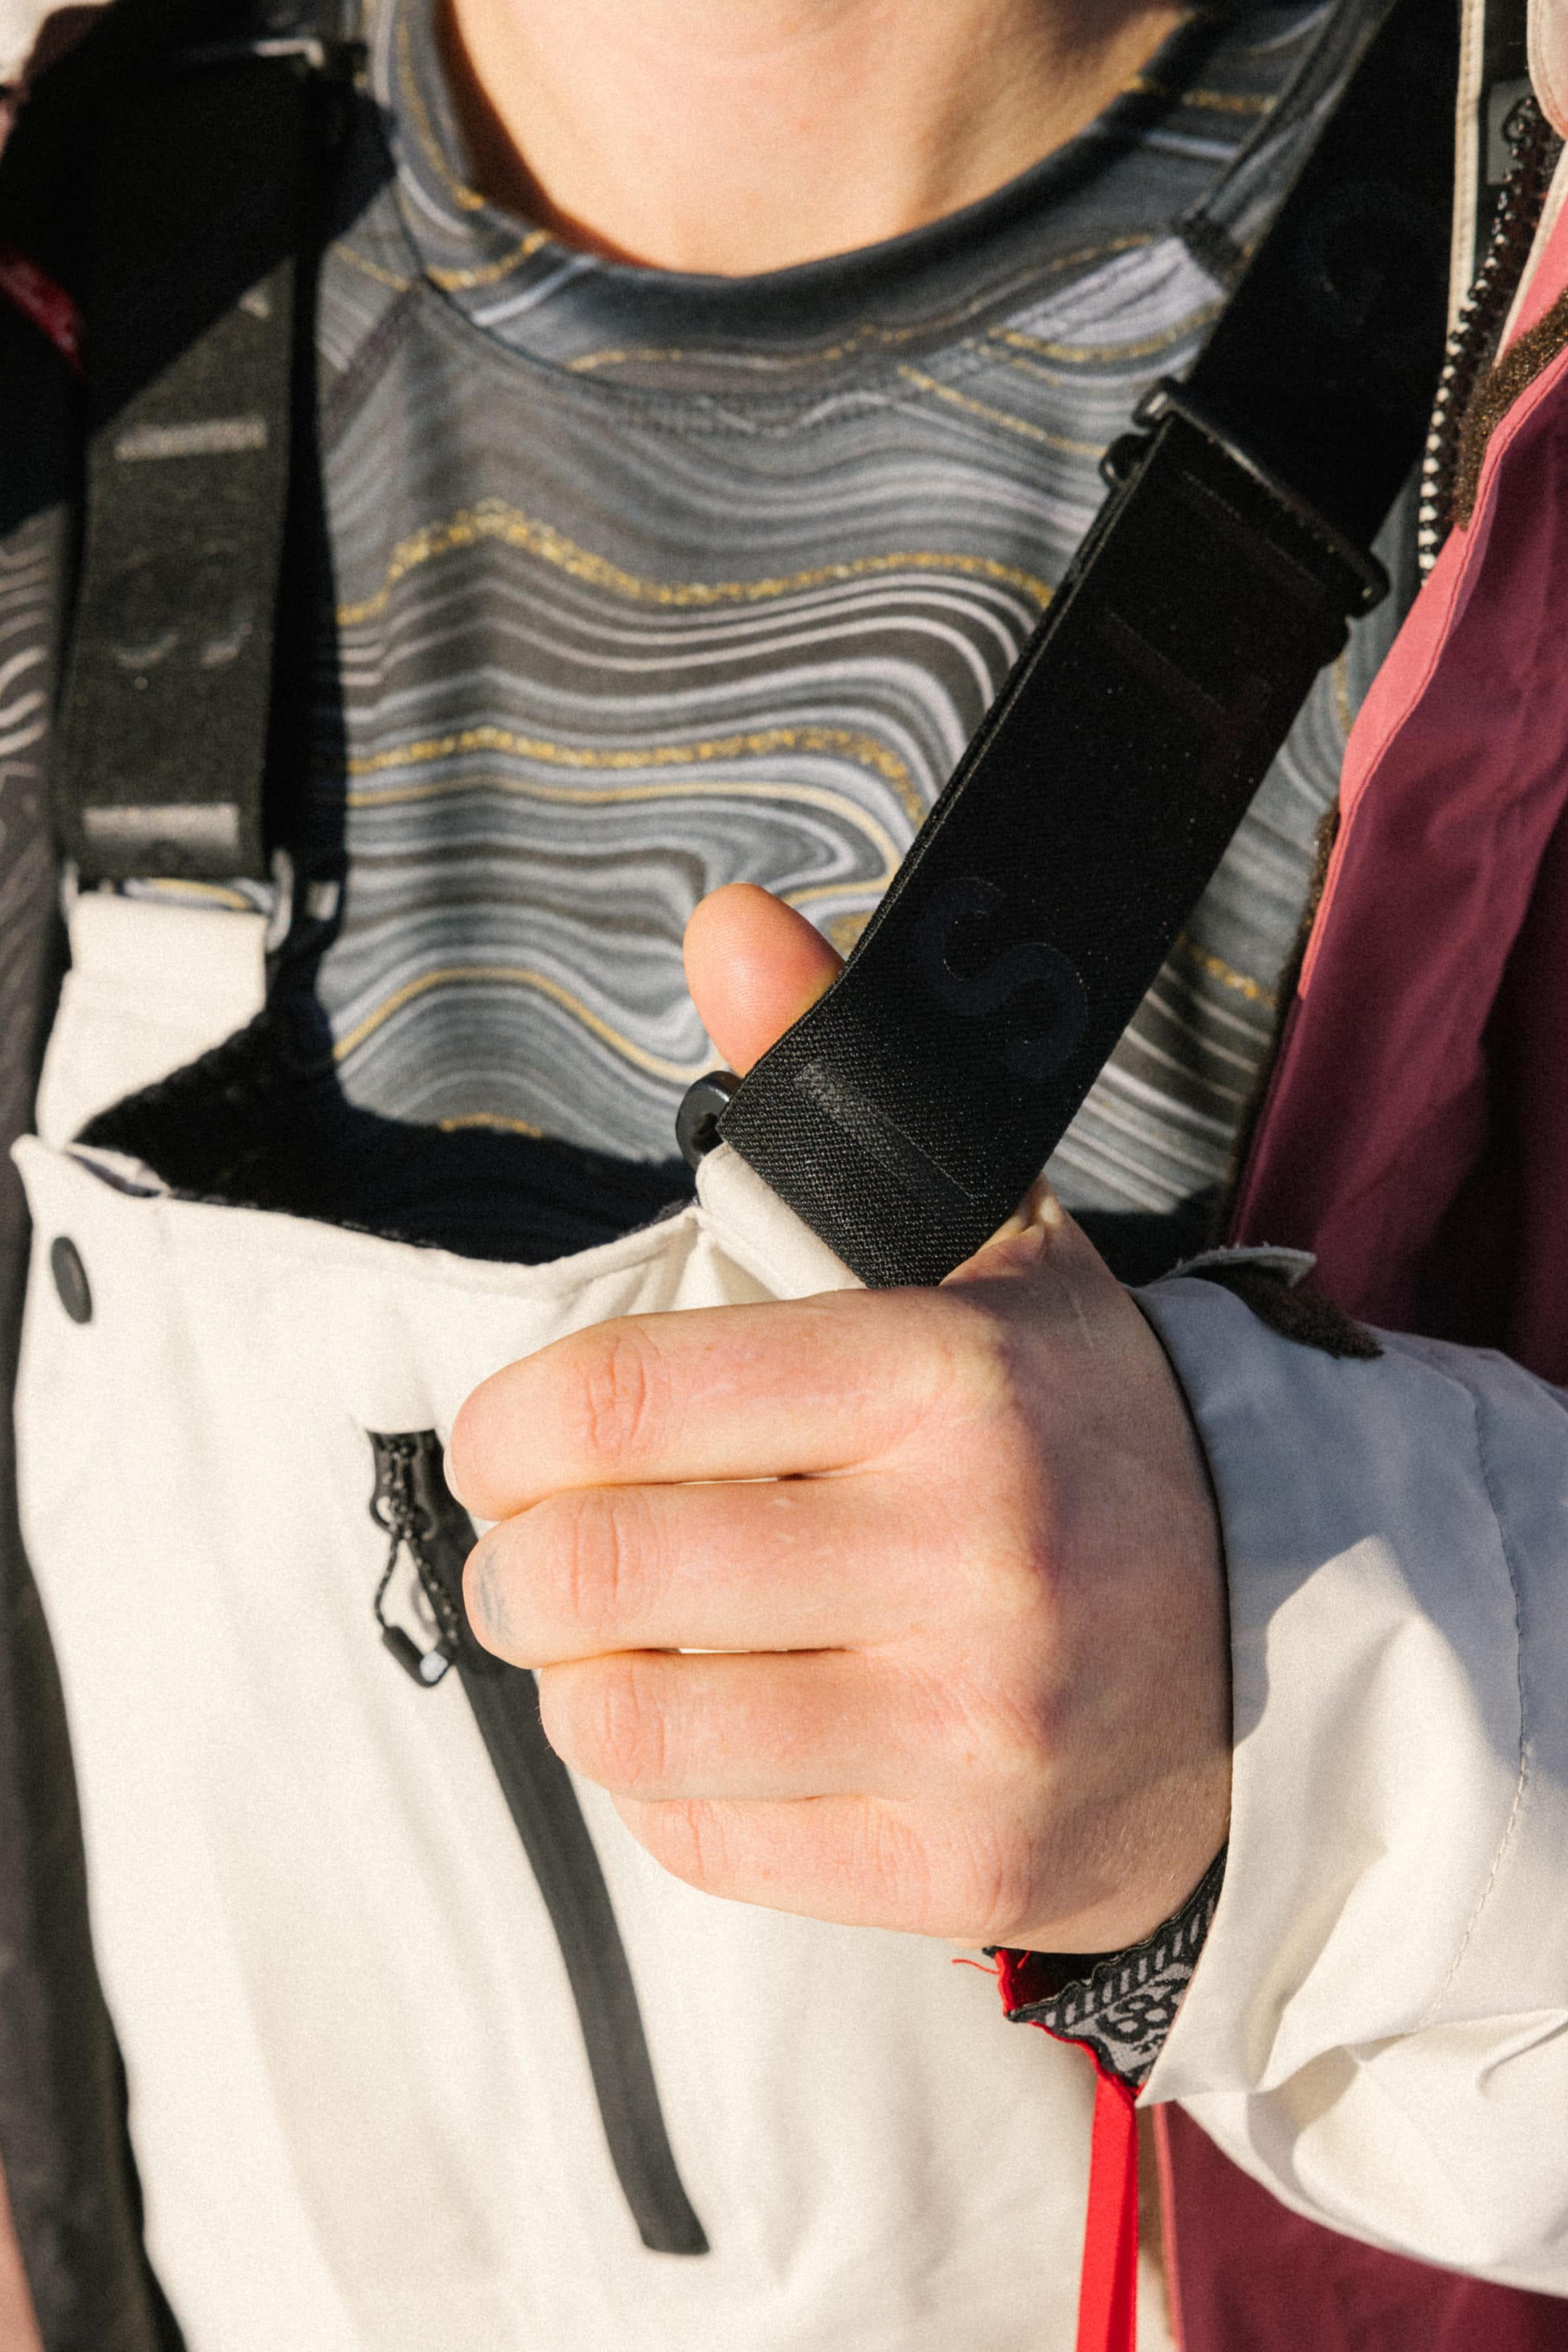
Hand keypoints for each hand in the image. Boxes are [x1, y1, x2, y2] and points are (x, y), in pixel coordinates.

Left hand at [448, 887, 1229, 1950]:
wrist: (1279, 1628)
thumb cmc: (1077, 1425)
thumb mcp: (980, 1238)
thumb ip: (830, 1077)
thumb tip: (727, 916)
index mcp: (943, 1375)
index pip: (613, 1405)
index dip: (503, 1434)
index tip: (506, 1445)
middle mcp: (965, 1552)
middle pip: (593, 1578)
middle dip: (516, 1569)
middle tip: (536, 1553)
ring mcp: (970, 1724)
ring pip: (628, 1728)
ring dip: (576, 1681)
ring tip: (611, 1642)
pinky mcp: (966, 1860)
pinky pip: (702, 1841)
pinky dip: (661, 1786)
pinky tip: (714, 1727)